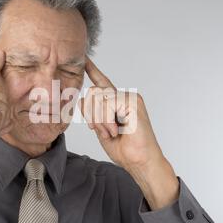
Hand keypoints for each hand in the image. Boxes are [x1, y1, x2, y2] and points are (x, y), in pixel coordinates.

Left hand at [79, 57, 178, 208]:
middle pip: (92, 92)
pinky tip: (116, 130)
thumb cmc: (125, 149)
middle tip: (103, 131)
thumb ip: (93, 113)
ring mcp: (130, 98)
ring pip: (98, 98)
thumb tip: (82, 99)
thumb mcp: (101, 129)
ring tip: (112, 132)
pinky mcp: (133, 102)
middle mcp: (125, 97)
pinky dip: (106, 120)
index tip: (85, 60)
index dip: (93, 70)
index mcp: (118, 102)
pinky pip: (107, 104)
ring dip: (99, 120)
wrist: (140, 162)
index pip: (103, 83)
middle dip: (91, 115)